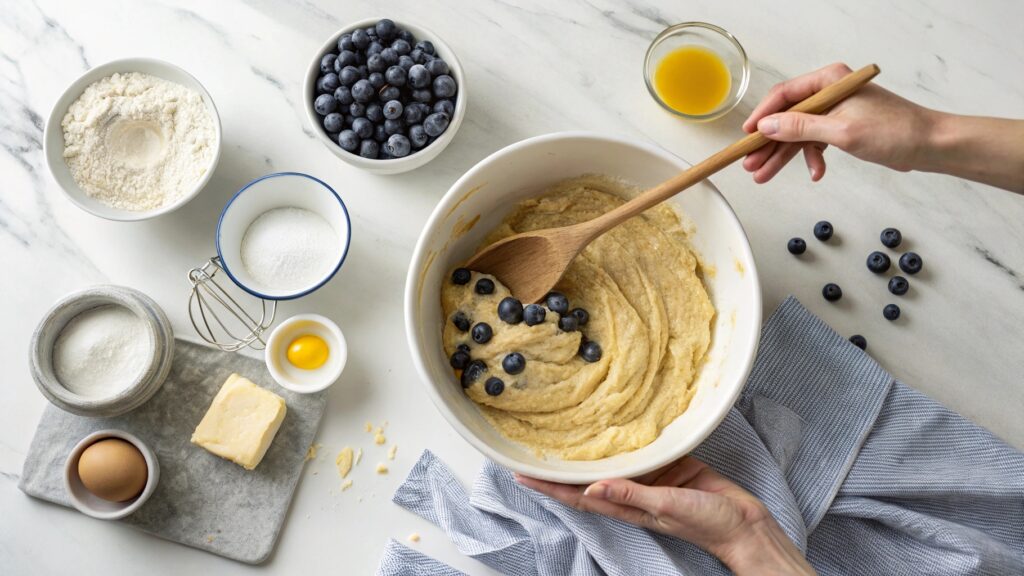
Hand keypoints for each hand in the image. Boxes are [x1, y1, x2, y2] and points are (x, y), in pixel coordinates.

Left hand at [516, 456, 814, 575]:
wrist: (744, 522)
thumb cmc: (707, 520)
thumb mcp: (667, 506)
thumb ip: (632, 495)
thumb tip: (592, 489)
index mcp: (627, 505)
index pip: (577, 495)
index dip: (548, 487)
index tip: (520, 475)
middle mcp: (631, 492)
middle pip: (586, 478)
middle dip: (558, 469)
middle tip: (530, 451)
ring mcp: (648, 479)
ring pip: (609, 463)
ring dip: (586, 453)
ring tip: (561, 435)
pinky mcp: (667, 467)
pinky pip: (637, 453)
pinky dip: (621, 441)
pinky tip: (611, 427)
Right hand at [741, 62, 935, 182]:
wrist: (929, 145)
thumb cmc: (895, 131)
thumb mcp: (841, 131)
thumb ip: (801, 127)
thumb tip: (767, 126)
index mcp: (830, 80)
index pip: (785, 95)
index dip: (763, 116)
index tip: (746, 136)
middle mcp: (830, 92)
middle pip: (788, 117)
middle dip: (769, 142)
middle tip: (750, 163)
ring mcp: (835, 110)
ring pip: (798, 133)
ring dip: (783, 155)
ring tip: (764, 175)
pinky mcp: (842, 127)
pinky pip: (815, 142)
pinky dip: (812, 158)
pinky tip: (815, 173)